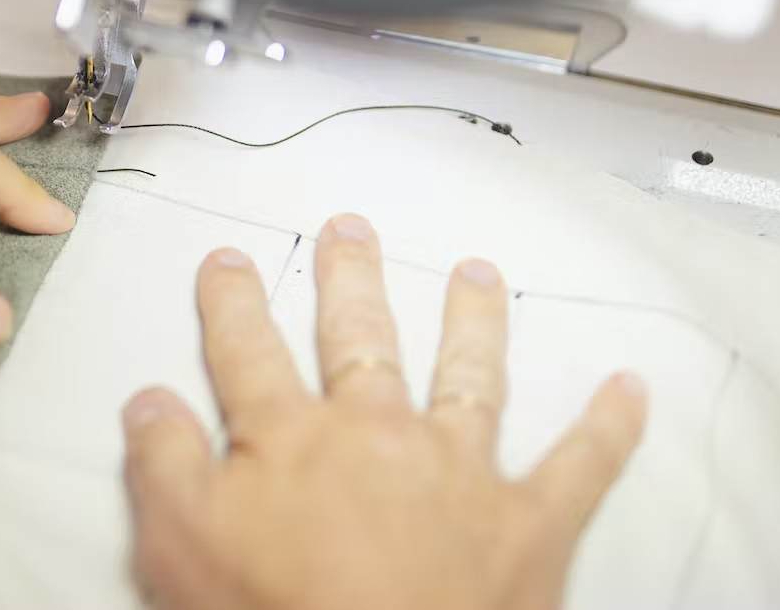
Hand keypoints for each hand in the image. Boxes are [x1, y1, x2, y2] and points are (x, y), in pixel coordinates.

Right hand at [122, 214, 646, 609]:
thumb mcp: (182, 549)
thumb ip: (164, 467)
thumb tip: (149, 401)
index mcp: (293, 439)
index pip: (249, 352)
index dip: (232, 303)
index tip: (227, 262)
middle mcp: (379, 434)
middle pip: (360, 339)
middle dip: (351, 280)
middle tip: (350, 231)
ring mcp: (460, 473)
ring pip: (469, 375)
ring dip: (473, 320)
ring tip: (478, 273)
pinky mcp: (529, 526)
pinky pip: (580, 466)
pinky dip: (608, 427)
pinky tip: (631, 389)